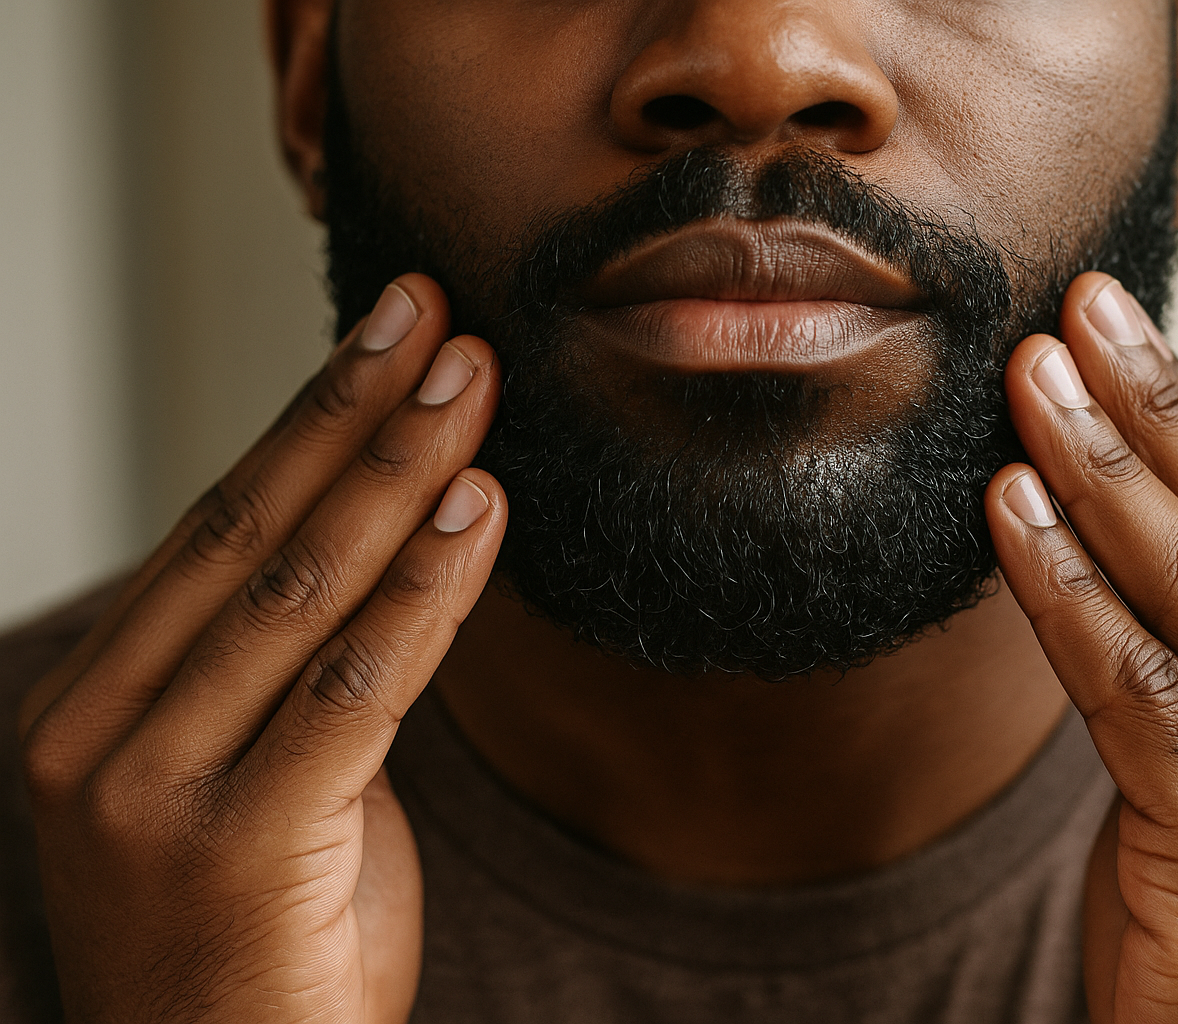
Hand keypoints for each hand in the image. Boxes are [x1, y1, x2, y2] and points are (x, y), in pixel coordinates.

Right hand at [19, 275, 506, 1023]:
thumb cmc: (268, 947)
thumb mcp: (275, 787)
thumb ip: (302, 678)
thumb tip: (394, 548)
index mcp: (96, 706)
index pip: (216, 529)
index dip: (309, 421)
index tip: (389, 337)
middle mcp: (98, 737)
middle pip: (250, 535)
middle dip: (356, 415)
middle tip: (436, 318)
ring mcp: (149, 795)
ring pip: (298, 593)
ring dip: (399, 475)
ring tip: (472, 383)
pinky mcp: (233, 848)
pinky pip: (352, 688)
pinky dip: (425, 591)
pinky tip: (480, 512)